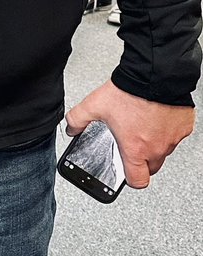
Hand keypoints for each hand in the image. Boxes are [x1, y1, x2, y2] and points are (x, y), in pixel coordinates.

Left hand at [65, 80, 194, 188]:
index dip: (131, 179)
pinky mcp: (183, 128)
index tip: (126, 171)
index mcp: (135, 149)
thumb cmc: (129, 91)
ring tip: (141, 126)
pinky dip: (166, 131)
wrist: (154, 74)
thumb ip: (78, 119)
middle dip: (141, 161)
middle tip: (131, 145)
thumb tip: (71, 128)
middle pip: (151, 168)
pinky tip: (155, 117)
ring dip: (154, 144)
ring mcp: (172, 139)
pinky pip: (175, 136)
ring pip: (164, 151)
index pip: (138, 181)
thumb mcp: (94, 105)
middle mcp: (157, 148)